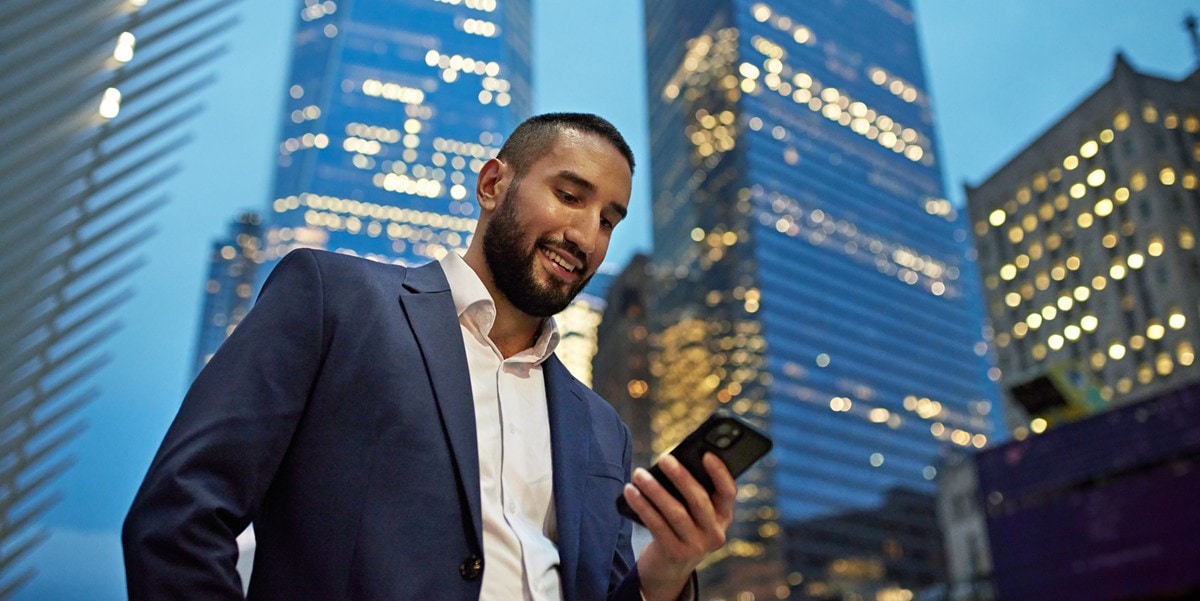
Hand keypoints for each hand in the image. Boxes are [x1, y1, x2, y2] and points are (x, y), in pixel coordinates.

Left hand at [621, 452, 735, 600]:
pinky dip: (642, 506)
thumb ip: (690, 490)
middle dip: (680, 477)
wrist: (669, 568)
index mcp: (723, 516)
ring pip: (675, 512)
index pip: (728, 492)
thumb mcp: (692, 512)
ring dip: (655, 490)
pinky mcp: (675, 553)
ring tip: (639, 474)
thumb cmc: (680, 527)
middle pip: (699, 500)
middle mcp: (715, 533)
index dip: (720, 473)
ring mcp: (696, 546)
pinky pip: (657, 525)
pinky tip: (630, 492)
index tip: (706, 454)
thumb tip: (671, 461)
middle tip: (663, 458)